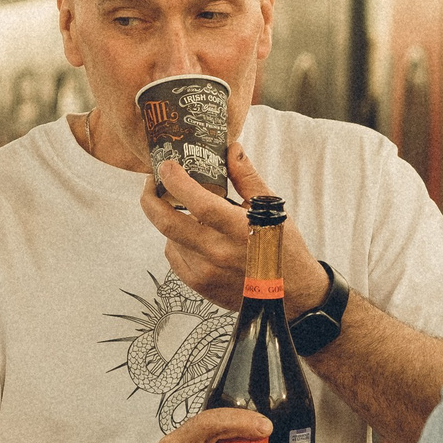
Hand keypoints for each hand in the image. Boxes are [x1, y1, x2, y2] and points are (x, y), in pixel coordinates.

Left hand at [143, 148, 328, 315]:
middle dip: (150, 198)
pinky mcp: (200, 285)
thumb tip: (231, 148)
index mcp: (238, 228)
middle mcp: (218, 252)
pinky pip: (174, 257)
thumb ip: (247, 177)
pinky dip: (175, 241)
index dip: (175, 181)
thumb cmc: (282, 247)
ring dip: (169, 219)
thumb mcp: (271, 208)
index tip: (165, 166)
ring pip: (169, 238)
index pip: (197, 202)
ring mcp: (205, 271)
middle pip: (167, 222)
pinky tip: (190, 235)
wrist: (292, 294)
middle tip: (151, 183)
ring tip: (181, 209)